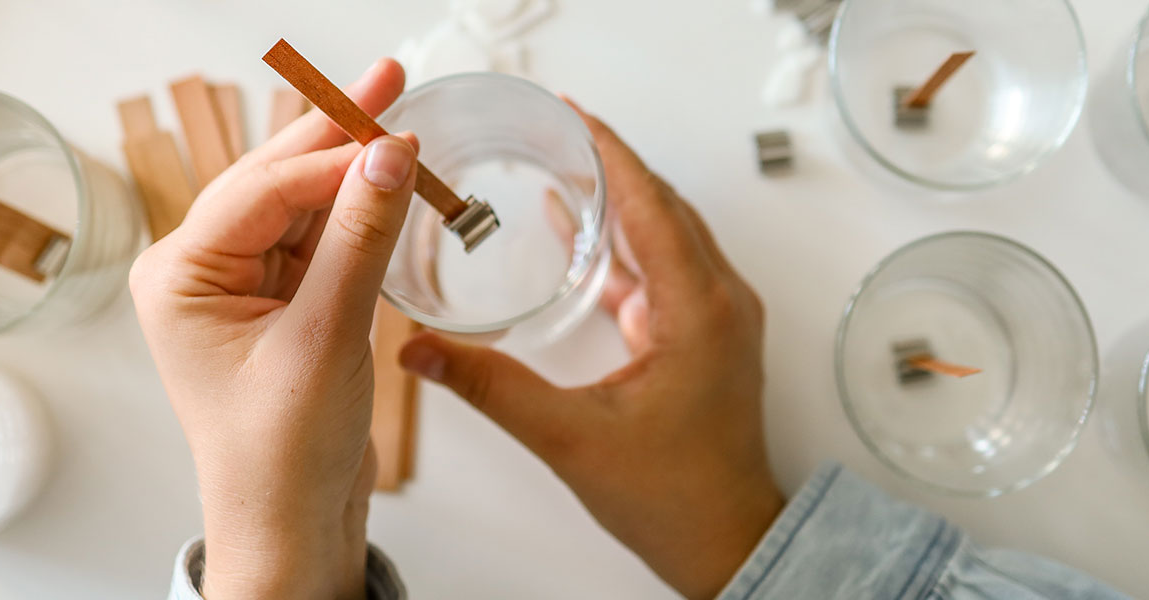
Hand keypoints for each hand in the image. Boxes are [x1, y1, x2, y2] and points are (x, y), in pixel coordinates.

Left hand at [129, 59, 416, 599]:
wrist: (292, 527)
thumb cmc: (280, 455)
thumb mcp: (325, 339)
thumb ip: (358, 241)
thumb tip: (387, 156)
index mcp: (181, 276)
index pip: (263, 189)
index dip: (333, 157)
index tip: (397, 134)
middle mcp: (203, 272)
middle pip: (278, 180)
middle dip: (336, 135)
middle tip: (390, 81)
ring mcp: (244, 287)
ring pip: (305, 205)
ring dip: (354, 173)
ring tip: (403, 124)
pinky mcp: (284, 305)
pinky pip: (323, 241)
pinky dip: (360, 216)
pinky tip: (391, 184)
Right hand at [397, 104, 784, 598]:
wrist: (726, 543)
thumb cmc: (673, 498)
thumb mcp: (570, 439)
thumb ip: (492, 388)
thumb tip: (422, 351)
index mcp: (699, 312)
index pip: (651, 203)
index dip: (608, 151)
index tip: (568, 113)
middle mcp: (720, 303)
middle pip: (663, 206)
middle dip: (609, 163)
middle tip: (553, 131)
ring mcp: (718, 319)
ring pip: (667, 235)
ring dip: (618, 201)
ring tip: (561, 167)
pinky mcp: (706, 338)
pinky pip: (665, 270)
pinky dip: (624, 246)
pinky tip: (580, 237)